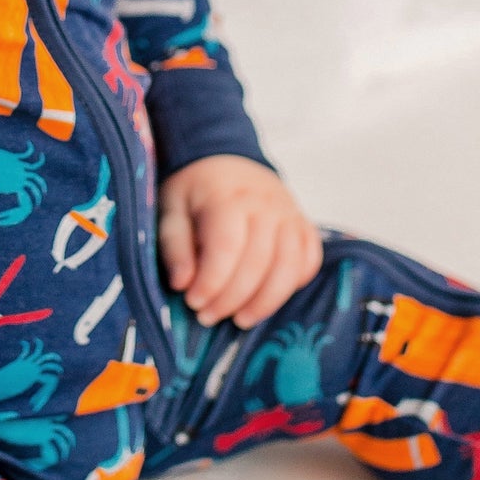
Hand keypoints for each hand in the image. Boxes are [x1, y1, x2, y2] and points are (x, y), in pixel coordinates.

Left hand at [157, 154, 322, 328]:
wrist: (224, 159)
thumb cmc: (193, 191)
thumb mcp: (170, 211)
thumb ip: (174, 247)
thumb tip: (182, 284)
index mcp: (228, 197)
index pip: (227, 247)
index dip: (212, 282)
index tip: (193, 302)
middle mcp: (265, 204)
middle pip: (258, 262)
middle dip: (232, 299)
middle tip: (208, 317)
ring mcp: (290, 213)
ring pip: (289, 266)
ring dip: (265, 302)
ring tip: (240, 320)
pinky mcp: (303, 224)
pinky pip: (309, 259)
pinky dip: (294, 284)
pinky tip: (270, 298)